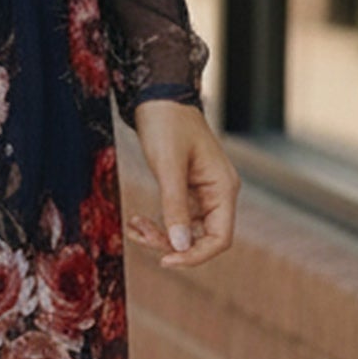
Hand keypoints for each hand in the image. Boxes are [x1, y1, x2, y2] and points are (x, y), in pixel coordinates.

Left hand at [128, 100, 237, 270]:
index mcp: (223, 188)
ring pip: (185, 231)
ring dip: (160, 235)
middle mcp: (218, 193)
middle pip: (202, 238)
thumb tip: (179, 245)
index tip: (165, 260)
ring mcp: (203, 193)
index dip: (195, 256)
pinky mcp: (186, 190)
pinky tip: (136, 221)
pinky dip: (157, 223)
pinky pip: (175, 218)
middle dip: (171, 244)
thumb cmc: (167, 124)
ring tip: (134, 226)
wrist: (158, 97)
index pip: (220, 238)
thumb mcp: (168, 166)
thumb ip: (174, 206)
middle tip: (140, 235)